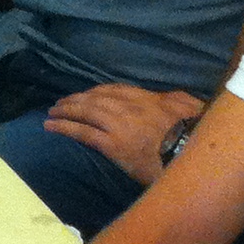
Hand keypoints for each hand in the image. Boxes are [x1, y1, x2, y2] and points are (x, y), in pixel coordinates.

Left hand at [44, 84, 206, 188]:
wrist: (190, 155)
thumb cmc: (193, 135)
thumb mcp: (190, 108)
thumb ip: (179, 99)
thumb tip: (176, 96)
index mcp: (147, 99)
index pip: (114, 89)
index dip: (96, 92)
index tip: (86, 94)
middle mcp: (129, 108)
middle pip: (95, 99)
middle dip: (76, 100)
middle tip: (61, 103)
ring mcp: (119, 125)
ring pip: (85, 113)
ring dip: (65, 111)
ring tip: (52, 113)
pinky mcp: (113, 145)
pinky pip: (83, 133)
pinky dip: (64, 127)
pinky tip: (50, 127)